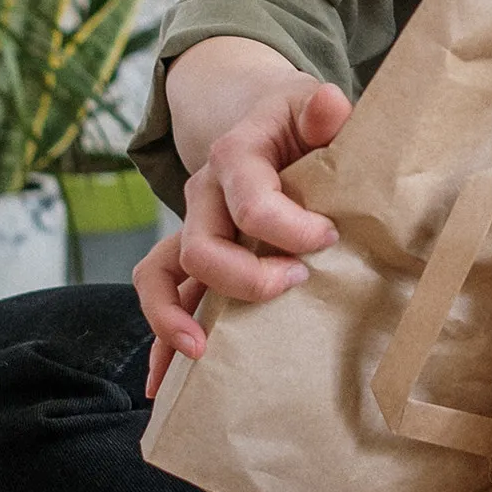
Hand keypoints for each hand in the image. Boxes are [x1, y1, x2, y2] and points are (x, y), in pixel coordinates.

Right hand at [136, 72, 351, 397]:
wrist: (263, 115)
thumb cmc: (299, 119)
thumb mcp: (313, 105)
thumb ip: (323, 110)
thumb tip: (331, 105)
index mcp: (236, 156)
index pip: (252, 203)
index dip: (291, 229)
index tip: (329, 237)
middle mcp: (203, 194)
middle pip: (201, 248)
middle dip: (246, 280)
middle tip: (296, 283)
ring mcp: (193, 228)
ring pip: (161, 276)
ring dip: (173, 318)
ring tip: (199, 352)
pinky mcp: (192, 257)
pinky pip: (163, 298)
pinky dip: (160, 343)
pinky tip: (163, 386)